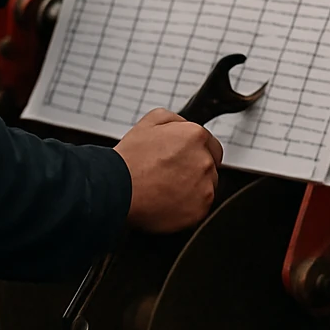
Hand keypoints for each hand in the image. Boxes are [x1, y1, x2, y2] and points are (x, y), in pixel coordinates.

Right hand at [115, 108, 222, 232]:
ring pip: (206, 188)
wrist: (117, 189)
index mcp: (195, 137)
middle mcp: (204, 161)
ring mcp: (204, 187)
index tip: (184, 161)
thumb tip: (184, 125)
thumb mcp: (149, 121)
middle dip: (195, 171)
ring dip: (193, 189)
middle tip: (171, 176)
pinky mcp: (199, 209)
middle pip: (210, 168)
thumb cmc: (129, 160)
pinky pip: (200, 208)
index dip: (197, 154)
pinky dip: (187, 207)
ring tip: (167, 189)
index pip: (212, 146)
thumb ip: (175, 119)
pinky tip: (168, 202)